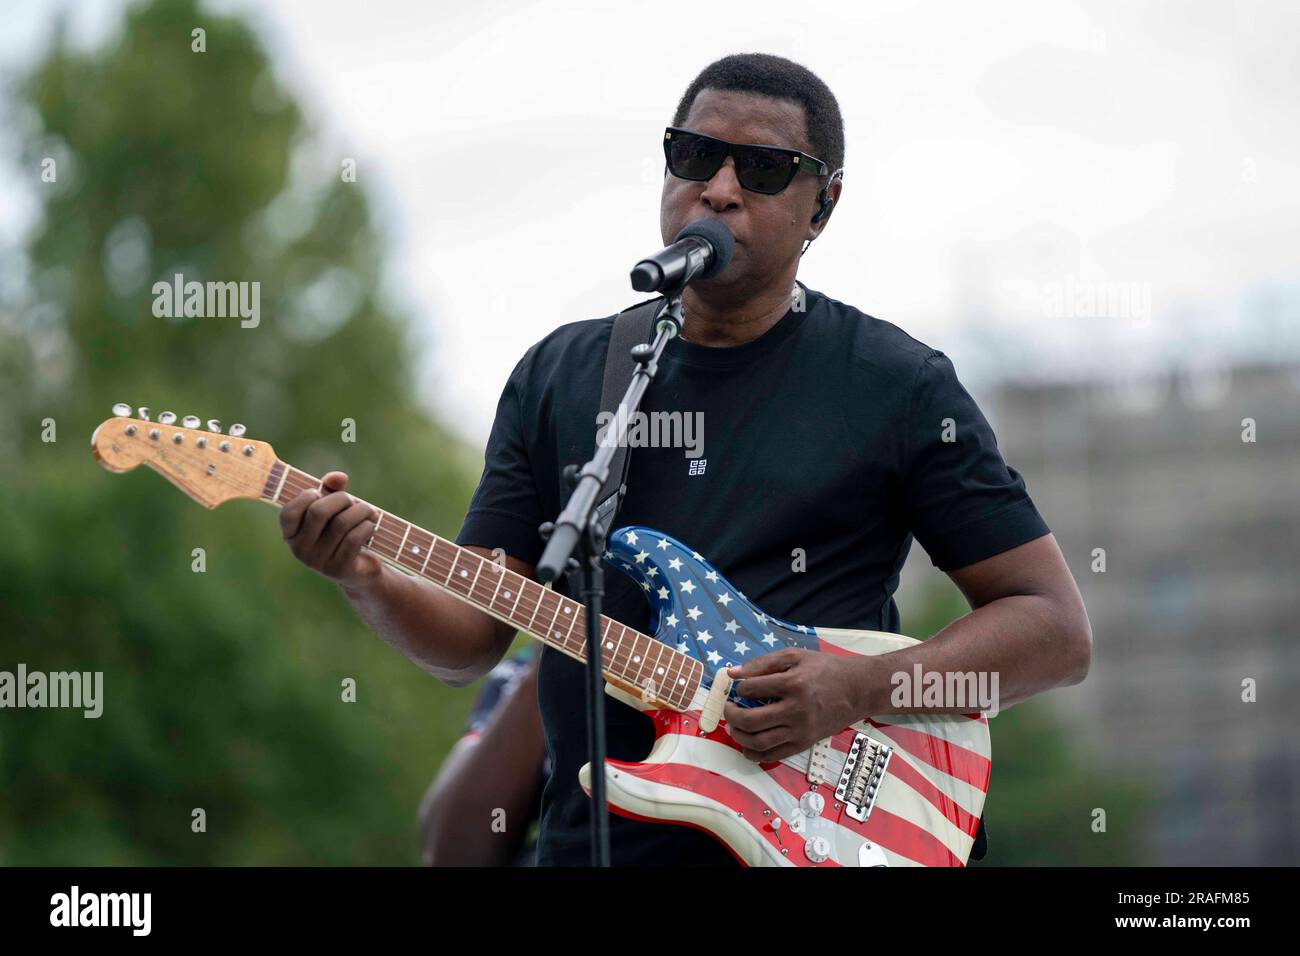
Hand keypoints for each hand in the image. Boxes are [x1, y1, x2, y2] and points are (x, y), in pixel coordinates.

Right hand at [279, 470, 382, 588]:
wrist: (360, 569)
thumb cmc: (342, 532)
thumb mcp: (333, 508)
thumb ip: (331, 488)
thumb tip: (338, 477)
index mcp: (291, 535)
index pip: (289, 512)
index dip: (306, 497)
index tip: (320, 492)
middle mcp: (300, 550)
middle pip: (319, 511)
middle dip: (342, 499)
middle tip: (353, 501)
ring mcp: (318, 562)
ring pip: (341, 523)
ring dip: (361, 511)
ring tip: (369, 512)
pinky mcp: (339, 569)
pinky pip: (354, 538)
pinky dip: (367, 527)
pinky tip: (371, 526)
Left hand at [723, 649, 871, 762]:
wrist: (858, 690)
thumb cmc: (826, 669)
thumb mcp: (796, 656)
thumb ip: (763, 663)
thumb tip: (733, 673)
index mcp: (794, 683)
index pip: (753, 689)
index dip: (740, 687)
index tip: (740, 686)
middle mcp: (796, 710)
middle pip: (751, 720)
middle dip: (732, 714)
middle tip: (728, 708)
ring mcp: (801, 730)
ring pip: (759, 742)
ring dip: (739, 736)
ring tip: (734, 726)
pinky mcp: (805, 743)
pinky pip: (774, 755)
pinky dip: (754, 754)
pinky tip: (746, 746)